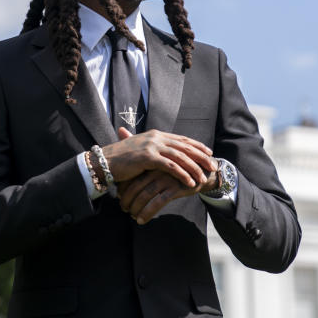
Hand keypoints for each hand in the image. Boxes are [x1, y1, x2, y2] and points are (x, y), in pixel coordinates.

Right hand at [101, 127, 215, 189]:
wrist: (103, 161)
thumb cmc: (119, 159)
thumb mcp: (138, 149)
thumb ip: (151, 148)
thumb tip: (161, 154)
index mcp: (154, 135)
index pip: (181, 139)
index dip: (196, 146)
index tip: (208, 152)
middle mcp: (155, 138)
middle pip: (185, 146)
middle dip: (201, 156)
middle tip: (213, 165)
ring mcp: (152, 146)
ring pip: (181, 156)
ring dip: (195, 167)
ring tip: (204, 177)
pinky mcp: (148, 157)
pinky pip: (171, 166)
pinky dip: (183, 174)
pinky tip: (190, 182)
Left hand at [118, 164, 219, 223]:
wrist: (203, 171)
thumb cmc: (176, 170)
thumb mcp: (160, 166)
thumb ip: (143, 169)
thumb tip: (122, 182)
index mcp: (151, 162)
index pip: (131, 176)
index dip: (123, 189)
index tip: (118, 198)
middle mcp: (156, 169)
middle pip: (135, 186)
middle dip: (126, 199)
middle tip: (122, 208)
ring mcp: (166, 178)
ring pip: (145, 195)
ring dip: (135, 208)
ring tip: (131, 216)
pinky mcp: (175, 187)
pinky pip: (158, 202)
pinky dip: (147, 212)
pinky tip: (141, 220)